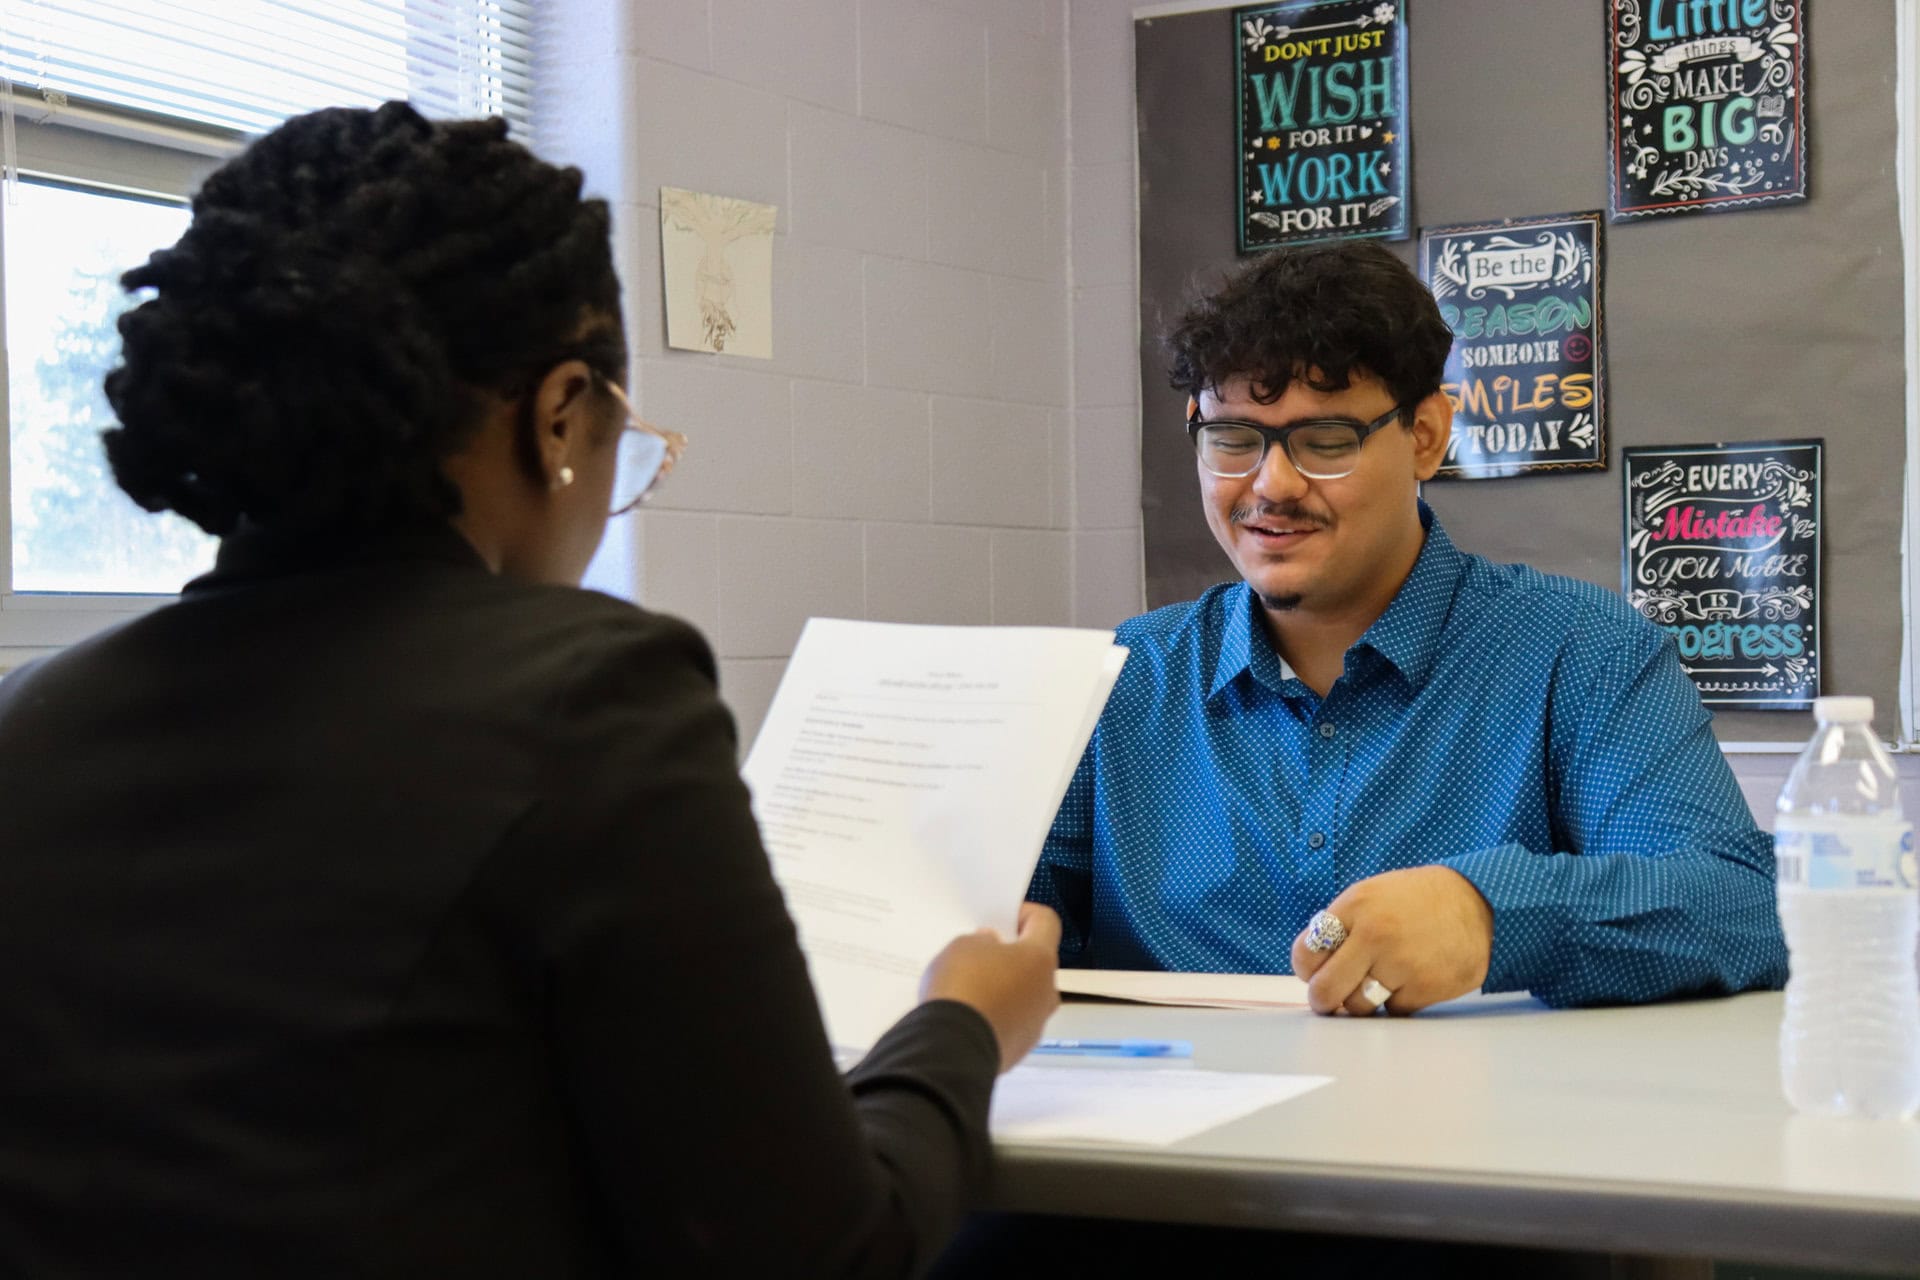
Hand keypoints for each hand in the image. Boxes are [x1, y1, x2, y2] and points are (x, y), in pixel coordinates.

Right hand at [920, 902, 1061, 1070]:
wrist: (952, 1047)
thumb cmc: (962, 987)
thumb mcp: (962, 946)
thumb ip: (981, 940)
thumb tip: (991, 946)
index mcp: (1039, 959)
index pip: (1046, 922)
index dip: (1024, 913)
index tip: (1001, 918)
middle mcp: (1046, 991)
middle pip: (1035, 964)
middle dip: (1011, 956)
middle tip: (981, 954)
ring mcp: (1036, 1024)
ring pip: (1025, 996)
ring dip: (1005, 989)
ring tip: (971, 988)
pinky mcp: (1019, 1049)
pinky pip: (1012, 1023)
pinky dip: (996, 1016)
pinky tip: (970, 1015)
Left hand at [1289, 866, 1492, 1015]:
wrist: (1477, 900)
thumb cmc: (1416, 900)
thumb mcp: (1371, 895)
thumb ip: (1341, 926)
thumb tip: (1312, 967)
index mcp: (1355, 907)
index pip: (1306, 954)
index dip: (1306, 969)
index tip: (1313, 973)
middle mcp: (1375, 935)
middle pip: (1325, 990)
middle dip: (1322, 1000)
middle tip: (1328, 1000)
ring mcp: (1401, 964)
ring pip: (1358, 1007)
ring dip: (1361, 1002)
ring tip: (1376, 983)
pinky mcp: (1426, 988)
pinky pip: (1393, 1011)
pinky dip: (1396, 1001)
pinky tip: (1410, 979)